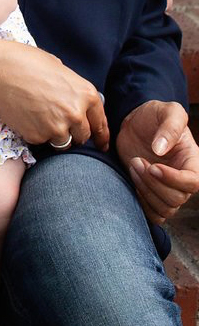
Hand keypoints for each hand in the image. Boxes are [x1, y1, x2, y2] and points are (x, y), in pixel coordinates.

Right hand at [0, 40, 108, 150]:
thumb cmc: (26, 62)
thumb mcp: (59, 68)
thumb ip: (72, 88)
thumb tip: (75, 100)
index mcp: (85, 94)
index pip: (100, 123)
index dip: (102, 136)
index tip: (101, 145)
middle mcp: (75, 114)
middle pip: (83, 136)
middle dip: (74, 132)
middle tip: (58, 121)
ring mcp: (56, 127)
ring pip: (63, 142)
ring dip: (55, 135)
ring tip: (39, 117)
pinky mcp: (37, 136)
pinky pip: (41, 140)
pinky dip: (35, 132)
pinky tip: (25, 116)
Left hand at [117, 100, 198, 224]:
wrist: (134, 124)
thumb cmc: (154, 116)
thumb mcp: (166, 111)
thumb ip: (169, 127)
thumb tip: (161, 150)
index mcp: (193, 162)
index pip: (193, 182)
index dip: (174, 179)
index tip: (154, 166)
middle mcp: (183, 179)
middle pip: (177, 198)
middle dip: (153, 182)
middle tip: (137, 161)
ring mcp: (168, 189)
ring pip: (165, 208)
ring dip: (146, 191)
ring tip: (134, 166)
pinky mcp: (153, 195)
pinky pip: (154, 214)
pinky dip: (143, 204)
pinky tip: (133, 181)